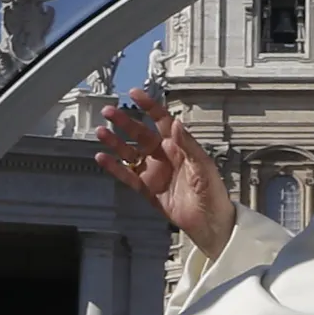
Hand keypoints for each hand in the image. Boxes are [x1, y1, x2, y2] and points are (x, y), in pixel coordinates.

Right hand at [95, 88, 235, 259]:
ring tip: (101, 132)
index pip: (162, 121)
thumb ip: (188, 145)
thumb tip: (176, 123)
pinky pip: (127, 175)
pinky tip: (102, 158)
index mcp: (180, 147)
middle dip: (125, 122)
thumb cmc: (212, 192)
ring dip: (116, 142)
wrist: (209, 221)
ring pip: (130, 153)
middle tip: (109, 111)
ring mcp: (154, 172)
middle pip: (141, 134)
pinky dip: (114, 167)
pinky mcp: (147, 189)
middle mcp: (165, 156)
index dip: (149, 107)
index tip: (135, 94)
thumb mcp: (203, 167)